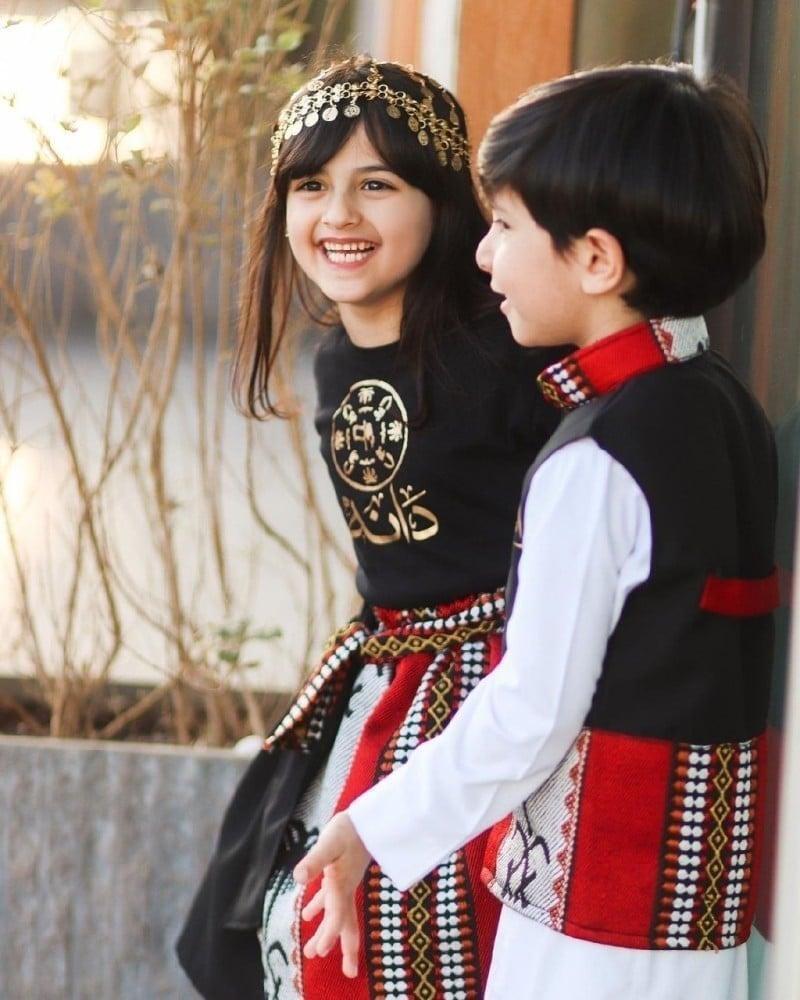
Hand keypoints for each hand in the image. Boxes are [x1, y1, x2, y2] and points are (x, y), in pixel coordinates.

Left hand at [293, 812, 370, 977]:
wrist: (368, 818)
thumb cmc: (349, 829)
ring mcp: (345, 883)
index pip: (336, 917)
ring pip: (339, 915)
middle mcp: (345, 889)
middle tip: (349, 972)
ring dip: (329, 932)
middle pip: (345, 924)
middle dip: (343, 947)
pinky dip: (320, 908)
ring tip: (314, 950)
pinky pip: (331, 899)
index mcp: (341, 886)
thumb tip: (298, 878)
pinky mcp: (341, 874)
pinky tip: (308, 913)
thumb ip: (314, 861)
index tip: (319, 952)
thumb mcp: (329, 843)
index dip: (329, 935)